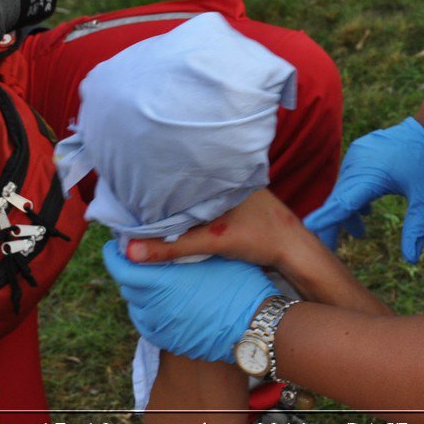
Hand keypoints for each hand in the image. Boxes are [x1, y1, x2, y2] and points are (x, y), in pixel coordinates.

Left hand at [102, 242, 276, 363]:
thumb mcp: (211, 255)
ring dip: (138, 292)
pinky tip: (159, 301)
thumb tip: (160, 235)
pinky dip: (147, 311)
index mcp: (161, 284)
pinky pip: (147, 324)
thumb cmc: (238, 286)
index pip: (121, 269)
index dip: (114, 255)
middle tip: (137, 255)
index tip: (116, 245)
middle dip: (128, 270)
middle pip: (127, 287)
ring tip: (149, 276)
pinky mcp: (170, 342)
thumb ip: (179, 247)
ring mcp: (162, 328)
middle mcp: (155, 308)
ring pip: (136, 307)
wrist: (256, 326)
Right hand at [124, 189, 302, 269]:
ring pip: (193, 195)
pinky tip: (174, 222)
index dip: (154, 183)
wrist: (294, 251)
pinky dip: (188, 213)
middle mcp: (224, 177)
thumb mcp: (212, 241)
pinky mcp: (233, 205)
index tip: (129, 194)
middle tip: (132, 205)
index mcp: (220, 173)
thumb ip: (172, 248)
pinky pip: (202, 205)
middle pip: (183, 184)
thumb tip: (129, 251)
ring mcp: (230, 191)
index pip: (178, 172)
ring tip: (146, 213)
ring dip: (175, 205)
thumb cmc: (259, 237)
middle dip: (161, 194)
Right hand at [302, 117, 423, 262]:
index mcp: (372, 175)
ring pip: (342, 189)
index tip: (307, 229)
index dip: (326, 218)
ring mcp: (356, 155)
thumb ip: (416, 228)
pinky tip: (364, 210)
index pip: (344, 202)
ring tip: (360, 233)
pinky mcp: (358, 152)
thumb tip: (412, 259)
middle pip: (338, 199)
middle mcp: (358, 163)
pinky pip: (348, 177)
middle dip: (334, 225)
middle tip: (331, 250)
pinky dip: (351, 195)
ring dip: (347, 212)